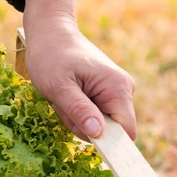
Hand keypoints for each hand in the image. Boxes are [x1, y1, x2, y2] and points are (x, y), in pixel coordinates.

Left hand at [23, 19, 136, 140]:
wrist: (50, 32)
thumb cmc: (51, 56)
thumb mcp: (58, 87)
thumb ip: (79, 110)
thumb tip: (99, 134)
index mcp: (117, 88)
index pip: (126, 132)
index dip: (110, 144)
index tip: (86, 142)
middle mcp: (123, 90)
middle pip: (108, 130)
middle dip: (82, 126)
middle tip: (62, 104)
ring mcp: (115, 92)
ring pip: (98, 125)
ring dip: (76, 118)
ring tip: (62, 96)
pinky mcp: (105, 93)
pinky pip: (92, 115)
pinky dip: (76, 112)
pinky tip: (66, 95)